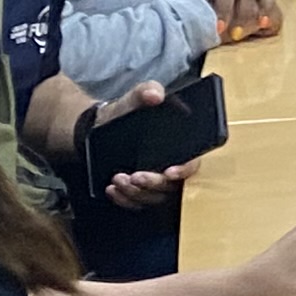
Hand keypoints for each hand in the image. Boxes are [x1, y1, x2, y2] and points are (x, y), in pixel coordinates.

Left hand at [81, 84, 199, 208]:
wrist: (102, 127)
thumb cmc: (128, 113)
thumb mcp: (136, 97)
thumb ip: (147, 91)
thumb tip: (155, 95)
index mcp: (180, 148)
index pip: (192, 165)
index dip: (185, 170)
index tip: (170, 172)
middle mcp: (171, 168)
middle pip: (171, 186)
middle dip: (153, 183)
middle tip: (135, 175)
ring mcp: (155, 184)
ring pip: (153, 198)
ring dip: (136, 193)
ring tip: (118, 179)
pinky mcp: (139, 193)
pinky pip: (136, 204)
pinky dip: (124, 200)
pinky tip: (112, 189)